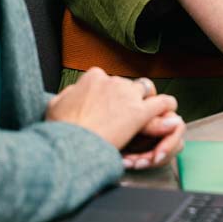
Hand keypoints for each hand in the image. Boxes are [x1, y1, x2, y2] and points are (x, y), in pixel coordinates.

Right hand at [46, 67, 183, 168]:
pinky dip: (167, 106)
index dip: (108, 94)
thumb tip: (74, 92)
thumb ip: (68, 94)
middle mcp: (112, 81)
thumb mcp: (54, 105)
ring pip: (145, 91)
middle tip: (124, 114)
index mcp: (93, 77)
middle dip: (126, 98)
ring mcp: (128, 95)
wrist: (70, 145)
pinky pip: (162, 103)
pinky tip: (168, 113)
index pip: (107, 80)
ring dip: (145, 101)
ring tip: (145, 114)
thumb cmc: (59, 130)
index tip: (106, 106)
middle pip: (126, 85)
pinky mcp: (140, 112)